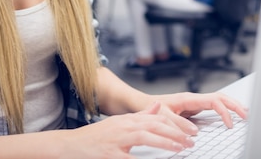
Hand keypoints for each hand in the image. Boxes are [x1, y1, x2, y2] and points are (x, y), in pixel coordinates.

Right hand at [57, 103, 193, 158]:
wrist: (71, 145)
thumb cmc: (96, 137)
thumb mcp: (119, 123)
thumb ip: (140, 116)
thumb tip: (158, 107)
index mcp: (128, 120)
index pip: (157, 118)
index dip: (175, 124)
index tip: (189, 132)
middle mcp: (124, 126)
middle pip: (154, 125)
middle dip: (175, 132)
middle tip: (190, 141)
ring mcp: (117, 140)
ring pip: (145, 136)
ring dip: (165, 142)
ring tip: (180, 148)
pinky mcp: (110, 154)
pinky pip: (129, 158)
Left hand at [150, 91, 247, 129]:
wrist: (141, 104)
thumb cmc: (150, 108)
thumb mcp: (162, 116)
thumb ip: (178, 123)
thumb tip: (194, 132)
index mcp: (189, 98)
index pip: (214, 101)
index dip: (224, 112)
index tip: (230, 124)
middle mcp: (194, 98)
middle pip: (220, 97)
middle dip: (235, 105)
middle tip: (247, 115)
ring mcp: (194, 102)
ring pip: (218, 100)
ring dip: (232, 105)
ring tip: (244, 113)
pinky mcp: (193, 108)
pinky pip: (213, 107)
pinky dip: (224, 110)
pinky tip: (229, 115)